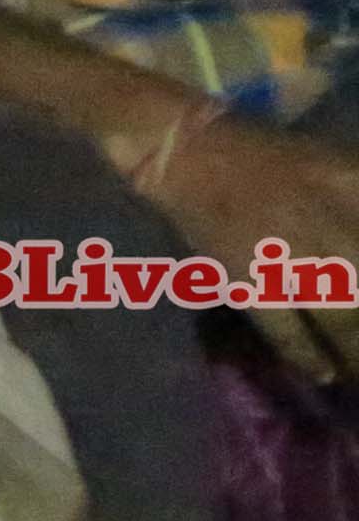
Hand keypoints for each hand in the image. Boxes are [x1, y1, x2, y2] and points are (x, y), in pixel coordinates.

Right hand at [128, 102, 358, 384]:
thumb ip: (356, 200)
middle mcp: (331, 218)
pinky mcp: (249, 279)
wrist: (180, 148)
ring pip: (342, 316)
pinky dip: (307, 354)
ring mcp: (289, 252)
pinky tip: (324, 371)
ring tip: (357, 372)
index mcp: (352, 184)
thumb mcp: (334, 165)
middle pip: (357, 291)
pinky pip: (287, 328)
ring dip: (354, 348)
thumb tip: (357, 252)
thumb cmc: (259, 154)